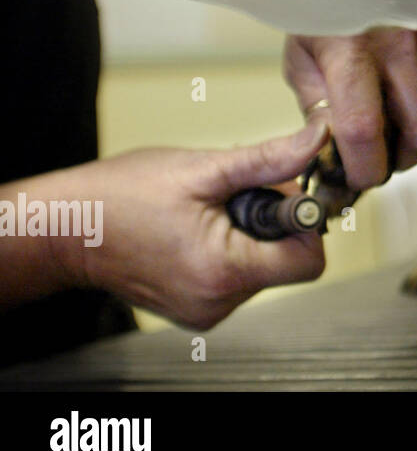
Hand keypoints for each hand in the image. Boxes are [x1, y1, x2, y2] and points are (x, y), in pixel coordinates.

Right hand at [47, 122, 330, 329]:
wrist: (65, 228)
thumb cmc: (123, 195)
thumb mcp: (204, 168)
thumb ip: (270, 160)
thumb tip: (318, 140)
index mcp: (226, 272)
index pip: (309, 259)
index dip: (304, 222)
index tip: (276, 191)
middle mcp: (220, 302)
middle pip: (286, 260)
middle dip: (271, 218)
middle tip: (232, 191)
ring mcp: (206, 310)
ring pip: (262, 265)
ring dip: (249, 229)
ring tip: (207, 206)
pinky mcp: (195, 307)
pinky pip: (236, 274)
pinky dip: (230, 245)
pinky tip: (197, 225)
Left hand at [283, 28, 416, 191]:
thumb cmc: (323, 12)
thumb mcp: (301, 59)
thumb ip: (318, 110)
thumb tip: (337, 156)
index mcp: (350, 49)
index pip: (363, 129)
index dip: (364, 169)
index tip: (358, 178)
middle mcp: (401, 44)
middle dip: (406, 160)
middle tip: (386, 157)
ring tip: (401, 124)